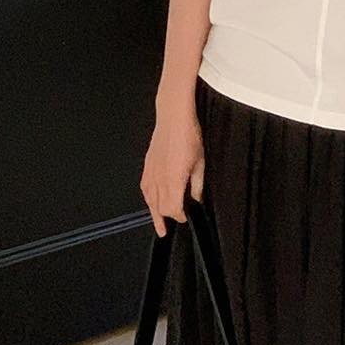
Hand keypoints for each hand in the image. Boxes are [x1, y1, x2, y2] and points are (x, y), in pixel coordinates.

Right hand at [140, 98, 204, 236]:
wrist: (173, 119)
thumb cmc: (189, 137)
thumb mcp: (200, 162)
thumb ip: (197, 184)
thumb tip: (197, 199)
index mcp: (173, 181)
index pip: (173, 209)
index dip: (179, 216)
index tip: (186, 218)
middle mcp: (159, 180)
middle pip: (160, 207)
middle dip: (167, 217)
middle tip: (173, 224)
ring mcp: (151, 173)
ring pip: (150, 200)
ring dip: (154, 213)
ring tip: (158, 225)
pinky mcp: (147, 165)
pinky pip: (144, 188)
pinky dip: (148, 198)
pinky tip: (151, 201)